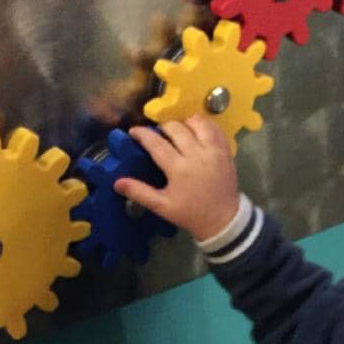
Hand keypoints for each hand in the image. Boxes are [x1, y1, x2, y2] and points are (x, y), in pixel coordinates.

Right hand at [114, 116, 240, 241]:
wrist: (223, 221)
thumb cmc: (190, 214)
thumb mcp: (162, 206)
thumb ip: (140, 192)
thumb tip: (117, 182)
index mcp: (178, 168)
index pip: (156, 143)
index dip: (142, 134)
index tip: (134, 131)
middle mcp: (196, 155)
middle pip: (176, 128)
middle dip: (163, 127)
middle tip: (158, 134)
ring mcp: (213, 151)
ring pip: (198, 123)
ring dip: (185, 122)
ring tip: (178, 130)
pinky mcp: (225, 151)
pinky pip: (215, 129)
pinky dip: (204, 125)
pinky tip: (197, 130)